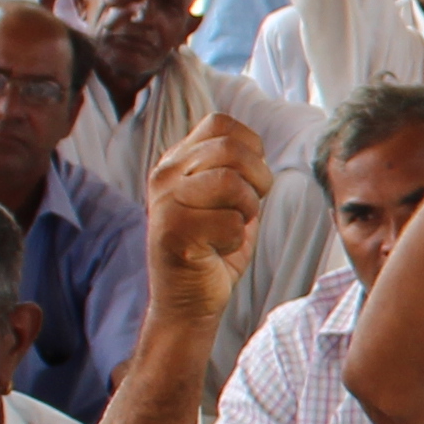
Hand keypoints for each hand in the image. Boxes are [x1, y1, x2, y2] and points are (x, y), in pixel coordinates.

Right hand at [137, 113, 272, 316]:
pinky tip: (217, 250)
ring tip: (230, 228)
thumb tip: (257, 147)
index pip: (221, 124)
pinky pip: (230, 223)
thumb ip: (235, 167)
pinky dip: (236, 240)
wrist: (188, 299)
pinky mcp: (174, 232)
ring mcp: (166, 201)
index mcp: (177, 160)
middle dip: (258, 180)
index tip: (250, 179)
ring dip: (247, 210)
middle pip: (231, 148)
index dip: (251, 148)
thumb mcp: (225, 197)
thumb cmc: (213, 247)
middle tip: (247, 209)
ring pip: (231, 182)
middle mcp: (166, 174)